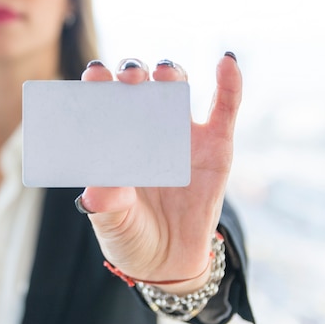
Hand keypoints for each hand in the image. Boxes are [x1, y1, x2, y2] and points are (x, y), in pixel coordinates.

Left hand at [79, 54, 241, 293]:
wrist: (168, 261)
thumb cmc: (130, 233)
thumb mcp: (112, 222)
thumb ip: (106, 204)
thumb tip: (97, 190)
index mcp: (115, 139)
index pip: (104, 100)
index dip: (99, 82)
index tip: (95, 76)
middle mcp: (145, 128)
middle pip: (140, 85)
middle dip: (133, 72)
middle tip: (130, 77)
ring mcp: (181, 134)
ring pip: (176, 88)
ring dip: (170, 73)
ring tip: (164, 74)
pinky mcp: (216, 145)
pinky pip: (225, 108)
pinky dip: (229, 83)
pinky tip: (226, 61)